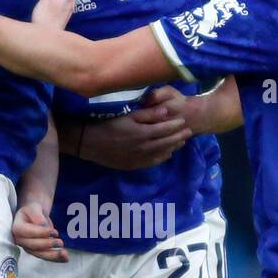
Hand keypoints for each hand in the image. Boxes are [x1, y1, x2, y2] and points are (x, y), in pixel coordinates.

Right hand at [13, 202, 67, 262]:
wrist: (34, 215)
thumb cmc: (32, 210)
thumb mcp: (34, 208)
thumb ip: (37, 216)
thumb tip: (44, 226)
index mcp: (17, 228)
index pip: (27, 232)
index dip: (40, 233)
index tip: (52, 231)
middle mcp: (20, 240)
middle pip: (33, 246)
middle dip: (47, 245)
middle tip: (60, 242)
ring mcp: (28, 247)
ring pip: (39, 254)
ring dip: (53, 255)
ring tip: (65, 254)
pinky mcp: (36, 251)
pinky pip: (46, 256)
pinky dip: (56, 258)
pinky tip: (65, 259)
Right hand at [73, 97, 191, 169]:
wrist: (89, 143)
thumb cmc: (107, 125)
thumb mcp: (127, 116)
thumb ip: (147, 114)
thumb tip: (166, 111)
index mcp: (143, 134)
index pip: (165, 129)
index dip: (176, 126)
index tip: (184, 121)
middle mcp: (143, 148)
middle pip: (166, 143)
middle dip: (178, 137)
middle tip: (188, 132)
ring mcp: (139, 159)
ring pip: (161, 154)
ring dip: (172, 148)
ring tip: (181, 143)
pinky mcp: (133, 165)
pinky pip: (152, 163)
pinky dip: (161, 158)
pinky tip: (167, 155)